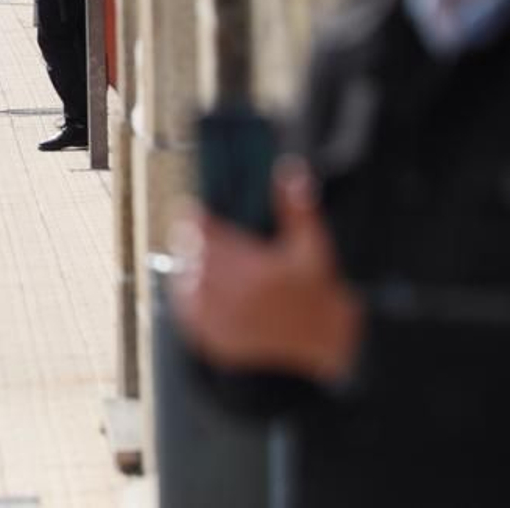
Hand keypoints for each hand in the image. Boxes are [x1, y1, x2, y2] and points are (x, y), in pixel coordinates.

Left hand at [171, 158, 362, 382]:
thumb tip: (290, 167)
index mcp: (254, 269)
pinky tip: (198, 291)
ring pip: (184, 287)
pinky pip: (188, 318)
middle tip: (197, 237)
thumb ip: (297, 207)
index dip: (196, 221)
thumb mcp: (313, 245)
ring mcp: (226, 323)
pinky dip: (188, 302)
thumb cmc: (317, 287)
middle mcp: (236, 298)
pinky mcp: (220, 343)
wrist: (325, 340)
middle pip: (190, 258)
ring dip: (187, 272)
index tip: (196, 215)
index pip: (202, 234)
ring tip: (198, 263)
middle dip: (193, 244)